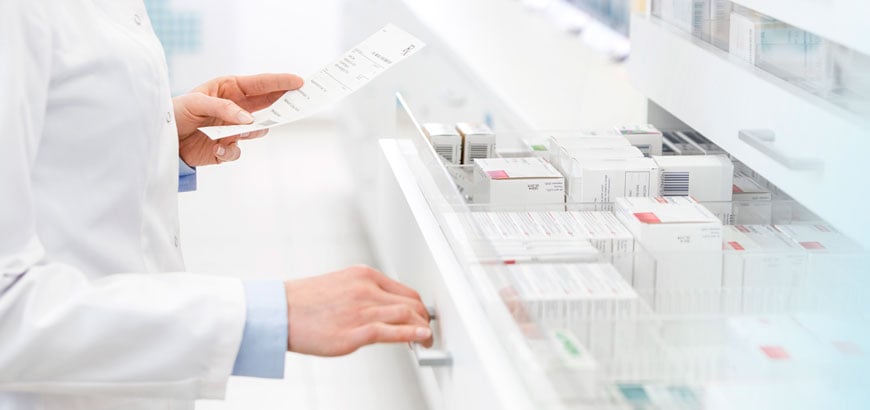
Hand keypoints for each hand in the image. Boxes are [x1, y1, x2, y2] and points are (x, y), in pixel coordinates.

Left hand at [172, 73, 303, 165]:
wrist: (161, 139)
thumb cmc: (175, 112)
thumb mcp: (196, 102)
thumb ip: (224, 109)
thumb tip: (249, 120)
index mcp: (229, 90)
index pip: (260, 85)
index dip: (280, 82)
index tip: (299, 82)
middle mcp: (235, 109)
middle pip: (266, 105)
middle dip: (282, 104)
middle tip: (298, 103)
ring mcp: (232, 129)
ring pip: (257, 131)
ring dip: (253, 131)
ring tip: (242, 131)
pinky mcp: (225, 149)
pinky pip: (237, 152)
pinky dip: (229, 151)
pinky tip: (217, 149)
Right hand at [284, 265, 432, 355]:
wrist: (278, 312)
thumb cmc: (304, 303)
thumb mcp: (340, 285)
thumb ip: (364, 293)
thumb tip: (385, 309)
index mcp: (363, 275)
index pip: (404, 290)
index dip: (418, 306)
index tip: (422, 316)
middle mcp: (366, 289)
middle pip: (410, 303)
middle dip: (424, 318)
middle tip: (428, 331)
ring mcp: (361, 310)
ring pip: (406, 315)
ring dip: (422, 329)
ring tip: (427, 340)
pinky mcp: (354, 332)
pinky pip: (392, 331)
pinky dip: (412, 335)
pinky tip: (421, 339)